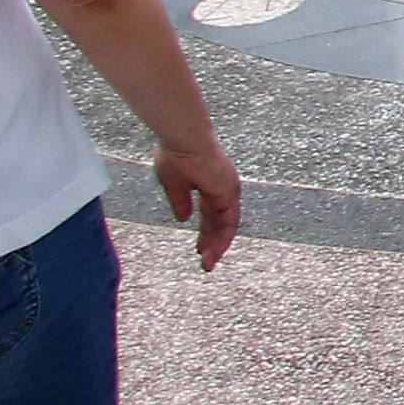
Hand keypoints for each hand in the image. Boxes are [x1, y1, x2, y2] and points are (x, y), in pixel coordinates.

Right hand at [146, 124, 241, 268]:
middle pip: (220, 222)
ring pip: (226, 225)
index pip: (211, 214)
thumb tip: (183, 219)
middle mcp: (223, 188)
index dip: (205, 232)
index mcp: (210, 185)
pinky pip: (229, 221)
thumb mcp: (174, 185)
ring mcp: (228, 190)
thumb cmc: (176, 155)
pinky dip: (222, 237)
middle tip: (206, 262)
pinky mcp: (229, 193)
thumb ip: (180, 202)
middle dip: (213, 243)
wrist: (183, 141)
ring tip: (208, 263)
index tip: (199, 248)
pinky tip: (213, 250)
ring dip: (218, 245)